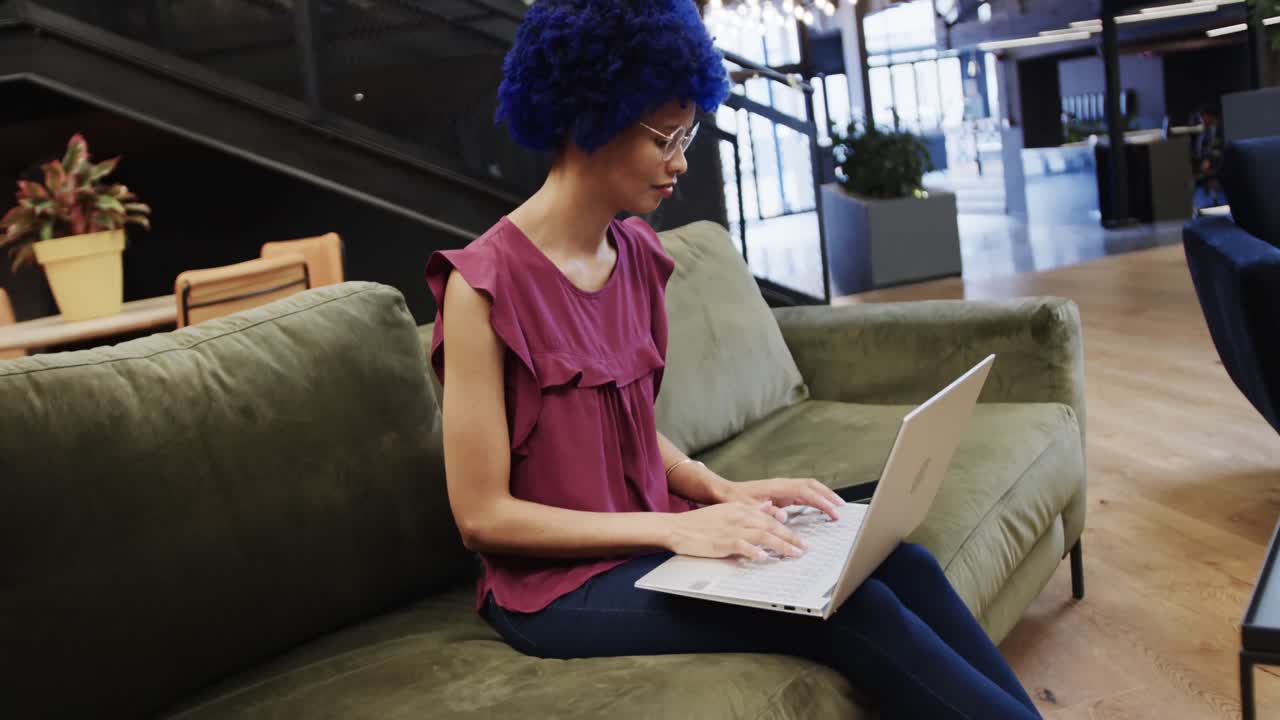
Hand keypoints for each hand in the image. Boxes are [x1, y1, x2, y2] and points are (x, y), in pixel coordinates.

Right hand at [664, 500, 807, 560]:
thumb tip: (768, 506)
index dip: (787, 528)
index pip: (770, 519)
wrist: (677, 527)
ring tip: (794, 554)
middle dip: (790, 538)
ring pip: (762, 536)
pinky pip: (742, 546)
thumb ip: (749, 509)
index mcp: (740, 509)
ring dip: (781, 545)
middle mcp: (739, 517)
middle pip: (771, 527)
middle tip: (804, 548)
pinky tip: (764, 557)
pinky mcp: (722, 541)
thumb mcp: (727, 510)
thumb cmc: (700, 523)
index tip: (799, 539)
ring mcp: (731, 529)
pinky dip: (754, 551)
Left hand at [723, 477, 845, 520]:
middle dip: (828, 495)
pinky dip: (815, 499)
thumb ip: (765, 512)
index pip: (806, 491)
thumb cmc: (735, 500)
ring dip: (823, 496)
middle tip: (841, 507)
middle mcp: (782, 485)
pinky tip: (820, 507)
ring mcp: (783, 488)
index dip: (821, 501)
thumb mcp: (748, 508)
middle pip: (812, 485)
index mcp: (777, 487)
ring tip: (836, 507)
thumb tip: (784, 516)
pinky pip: (803, 494)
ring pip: (809, 488)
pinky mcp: (781, 493)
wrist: (725, 492)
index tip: (833, 511)